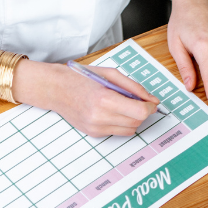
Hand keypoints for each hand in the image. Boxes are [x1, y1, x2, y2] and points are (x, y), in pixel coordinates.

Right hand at [15, 60, 156, 136]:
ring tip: (123, 105)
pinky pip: (117, 132)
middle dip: (142, 112)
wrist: (56, 89)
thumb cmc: (81, 78)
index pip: (139, 112)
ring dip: (133, 119)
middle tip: (137, 100)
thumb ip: (134, 87)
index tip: (150, 102)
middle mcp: (100, 117)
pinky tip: (111, 111)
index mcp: (105, 99)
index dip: (150, 108)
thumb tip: (152, 100)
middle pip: (136, 122)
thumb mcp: (110, 74)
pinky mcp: (93, 133)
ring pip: (129, 130)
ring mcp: (96, 128)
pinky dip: (121, 123)